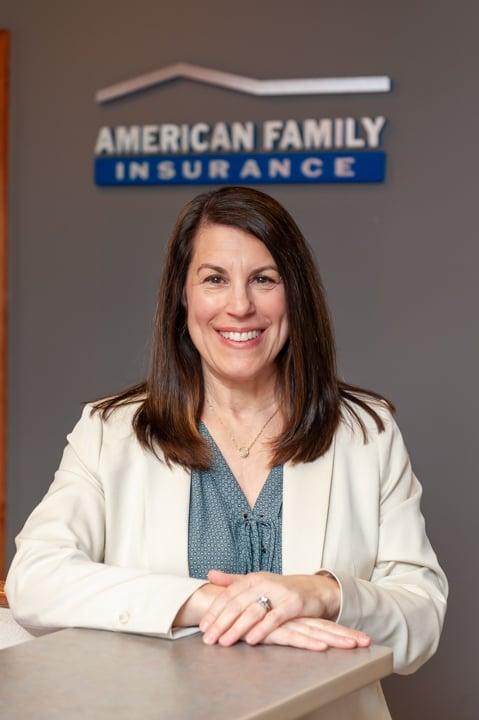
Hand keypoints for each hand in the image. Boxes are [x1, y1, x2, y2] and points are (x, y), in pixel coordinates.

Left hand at [199, 569, 341, 646]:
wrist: (315, 589)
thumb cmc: (282, 590)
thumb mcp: (257, 582)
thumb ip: (233, 581)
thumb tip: (210, 574)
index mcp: (253, 578)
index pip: (228, 594)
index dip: (214, 610)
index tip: (203, 626)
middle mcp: (264, 583)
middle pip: (237, 603)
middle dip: (221, 622)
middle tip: (208, 639)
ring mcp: (279, 592)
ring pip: (253, 611)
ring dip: (237, 628)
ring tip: (224, 642)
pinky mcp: (293, 604)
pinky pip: (275, 617)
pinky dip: (262, 629)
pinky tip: (251, 640)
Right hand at [243, 616, 370, 650]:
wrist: (220, 606)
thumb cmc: (241, 616)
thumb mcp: (262, 622)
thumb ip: (274, 624)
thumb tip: (289, 629)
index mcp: (292, 618)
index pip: (320, 624)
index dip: (339, 630)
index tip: (360, 638)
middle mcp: (291, 620)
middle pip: (322, 628)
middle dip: (345, 635)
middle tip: (367, 641)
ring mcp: (284, 624)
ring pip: (313, 632)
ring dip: (336, 638)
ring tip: (356, 644)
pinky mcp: (273, 629)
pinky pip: (293, 637)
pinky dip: (308, 642)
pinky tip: (323, 647)